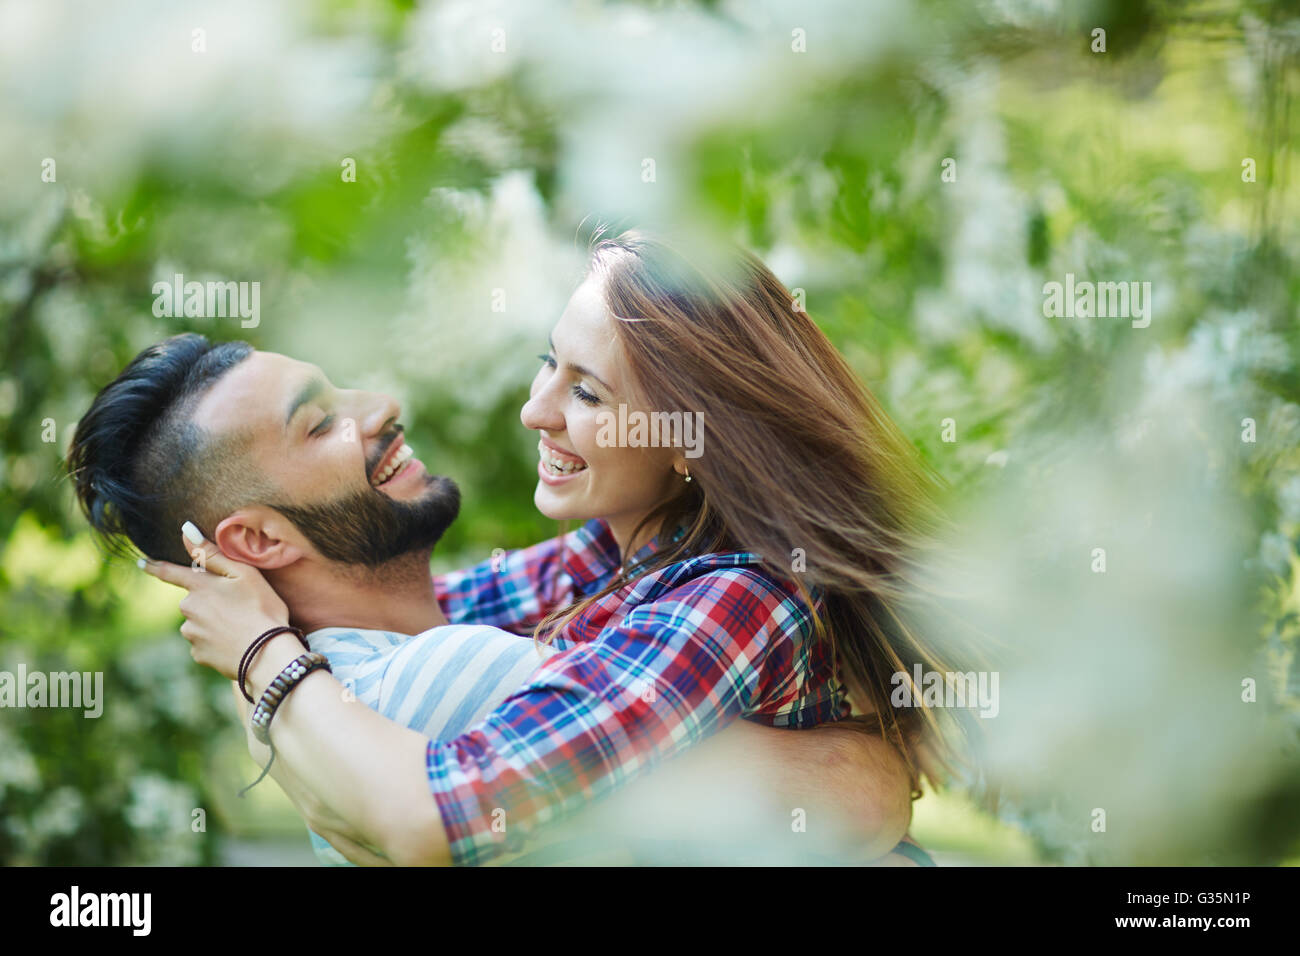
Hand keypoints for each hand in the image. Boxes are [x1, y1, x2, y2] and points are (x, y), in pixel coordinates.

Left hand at [140, 522, 289, 680]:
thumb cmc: (261, 609)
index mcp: (199, 587)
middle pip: (193, 600)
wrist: (266, 655)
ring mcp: (191, 633)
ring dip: (214, 622)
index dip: (155, 566)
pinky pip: (204, 642)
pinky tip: (235, 642)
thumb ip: (211, 554)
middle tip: (240, 607)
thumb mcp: (243, 574)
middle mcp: (188, 609)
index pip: (170, 572)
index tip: (141, 563)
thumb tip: (186, 530)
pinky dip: (217, 641)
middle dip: (209, 601)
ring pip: (198, 622)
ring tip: (241, 626)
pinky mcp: (198, 654)